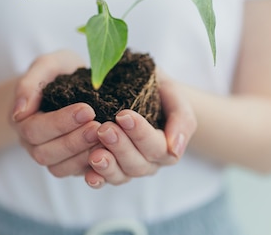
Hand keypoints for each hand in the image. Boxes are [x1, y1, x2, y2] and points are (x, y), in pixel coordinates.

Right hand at [10, 51, 101, 176]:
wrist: (72, 81)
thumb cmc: (58, 72)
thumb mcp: (46, 66)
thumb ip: (30, 84)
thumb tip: (19, 111)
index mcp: (23, 120)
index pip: (35, 129)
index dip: (60, 123)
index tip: (87, 109)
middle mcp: (33, 143)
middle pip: (45, 153)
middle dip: (73, 141)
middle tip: (98, 126)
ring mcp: (51, 156)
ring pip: (59, 168)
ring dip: (82, 156)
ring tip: (105, 139)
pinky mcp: (70, 164)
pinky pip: (76, 174)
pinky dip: (92, 167)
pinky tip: (109, 152)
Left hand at [84, 71, 196, 187]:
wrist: (142, 89)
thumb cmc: (160, 92)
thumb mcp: (174, 97)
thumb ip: (181, 120)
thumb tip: (175, 148)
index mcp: (168, 148)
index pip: (157, 147)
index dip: (140, 133)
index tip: (123, 115)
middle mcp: (150, 163)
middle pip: (138, 164)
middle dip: (120, 147)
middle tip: (105, 130)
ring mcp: (129, 169)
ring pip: (121, 175)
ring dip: (108, 166)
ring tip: (94, 154)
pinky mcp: (110, 170)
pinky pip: (104, 180)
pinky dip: (97, 179)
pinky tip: (89, 174)